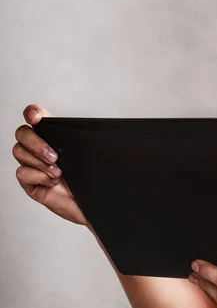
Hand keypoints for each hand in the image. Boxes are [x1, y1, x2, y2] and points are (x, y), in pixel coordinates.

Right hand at [13, 105, 86, 225]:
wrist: (96, 204)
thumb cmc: (95, 178)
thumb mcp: (90, 153)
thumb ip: (79, 138)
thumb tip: (80, 126)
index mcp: (56, 136)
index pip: (36, 116)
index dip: (32, 113)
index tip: (36, 117)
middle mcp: (41, 148)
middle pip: (22, 133)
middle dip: (36, 143)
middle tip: (55, 156)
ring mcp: (34, 165)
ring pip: (19, 152)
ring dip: (39, 162)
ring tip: (59, 172)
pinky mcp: (31, 183)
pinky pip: (22, 173)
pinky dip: (38, 176)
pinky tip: (53, 182)